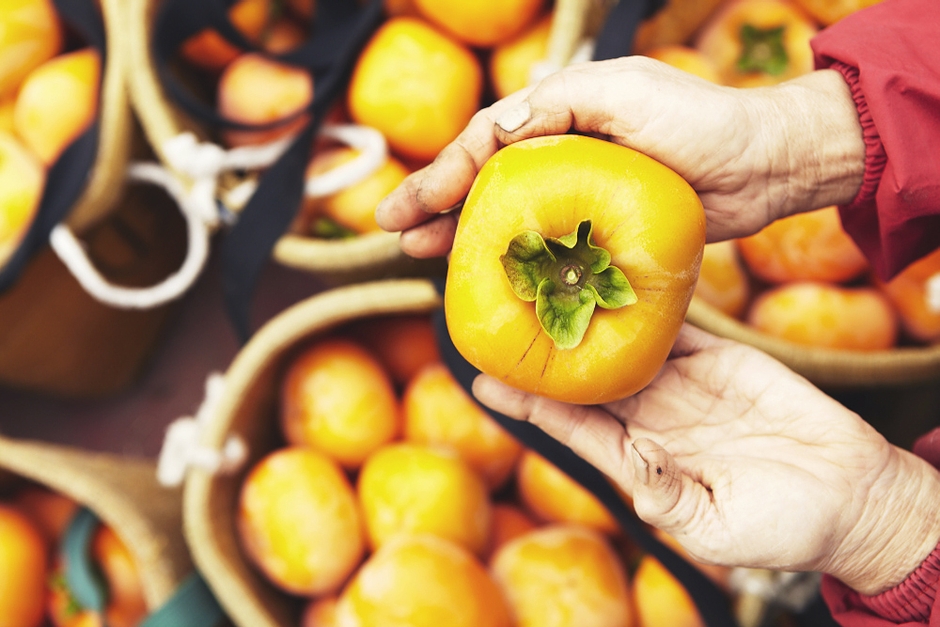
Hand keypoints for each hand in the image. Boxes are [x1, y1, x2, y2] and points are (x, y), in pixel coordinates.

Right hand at [376, 56, 864, 257]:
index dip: (441, 173)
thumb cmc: (700, 123)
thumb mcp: (625, 94)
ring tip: (419, 253)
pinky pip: (544, 242)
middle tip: (395, 233)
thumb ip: (558, 103)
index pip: (485, 141)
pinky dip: (512, 256)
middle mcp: (562, 148)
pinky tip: (487, 276)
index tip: (407, 208)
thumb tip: (494, 126)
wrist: (764, 166)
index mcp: (560, 111)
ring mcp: (580, 190)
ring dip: (461, 230)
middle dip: (435, 202)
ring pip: (507, 211)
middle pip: (484, 177)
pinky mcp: (601, 227)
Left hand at [472, 324, 939, 594]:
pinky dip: (650, 307)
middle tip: (502, 317)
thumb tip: (632, 479)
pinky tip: (616, 279)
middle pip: (587, 378)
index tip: (484, 382)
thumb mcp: (718, 529)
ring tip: (548, 284)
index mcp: (643, 459)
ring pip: (625, 345)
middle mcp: (654, 416)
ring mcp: (685, 383)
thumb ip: (670, 501)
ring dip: (589, 318)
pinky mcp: (721, 357)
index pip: (574, 425)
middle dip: (546, 352)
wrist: (852, 496)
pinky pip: (679, 326)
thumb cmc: (784, 528)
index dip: (530, 405)